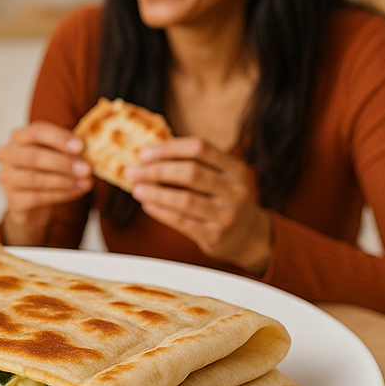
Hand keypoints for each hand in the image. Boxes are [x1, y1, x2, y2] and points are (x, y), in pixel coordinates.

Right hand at [0, 121, 92, 244]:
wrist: (32, 205)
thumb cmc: (46, 172)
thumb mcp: (56, 155)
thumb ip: (68, 150)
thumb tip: (92, 149)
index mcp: (19, 137)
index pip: (36, 131)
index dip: (59, 138)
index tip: (81, 146)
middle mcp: (7, 154)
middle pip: (33, 156)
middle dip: (63, 163)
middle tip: (87, 168)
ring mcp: (7, 178)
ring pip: (35, 178)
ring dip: (64, 180)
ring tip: (86, 182)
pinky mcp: (13, 200)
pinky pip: (38, 197)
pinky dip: (62, 194)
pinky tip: (78, 191)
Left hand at [124, 137, 272, 275]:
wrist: (250, 237)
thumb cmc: (227, 201)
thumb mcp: (224, 177)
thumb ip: (197, 164)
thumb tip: (151, 155)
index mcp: (236, 169)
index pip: (199, 148)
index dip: (169, 148)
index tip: (145, 153)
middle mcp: (235, 190)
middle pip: (190, 172)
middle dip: (156, 170)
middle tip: (133, 171)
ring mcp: (227, 215)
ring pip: (184, 199)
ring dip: (155, 192)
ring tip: (137, 189)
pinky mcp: (215, 236)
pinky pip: (181, 221)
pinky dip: (160, 212)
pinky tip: (147, 205)